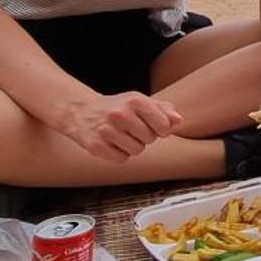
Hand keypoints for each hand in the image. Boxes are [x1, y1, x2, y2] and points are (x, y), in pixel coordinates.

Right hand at [60, 92, 181, 161]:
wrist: (82, 111)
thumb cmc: (118, 107)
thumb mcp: (140, 102)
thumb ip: (163, 110)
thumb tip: (178, 121)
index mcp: (135, 100)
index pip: (164, 126)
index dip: (162, 129)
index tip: (154, 126)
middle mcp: (120, 114)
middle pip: (150, 139)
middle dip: (145, 136)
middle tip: (132, 129)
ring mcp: (107, 130)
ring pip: (137, 151)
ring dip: (132, 146)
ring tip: (121, 135)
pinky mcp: (96, 146)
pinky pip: (121, 159)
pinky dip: (119, 154)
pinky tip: (112, 143)